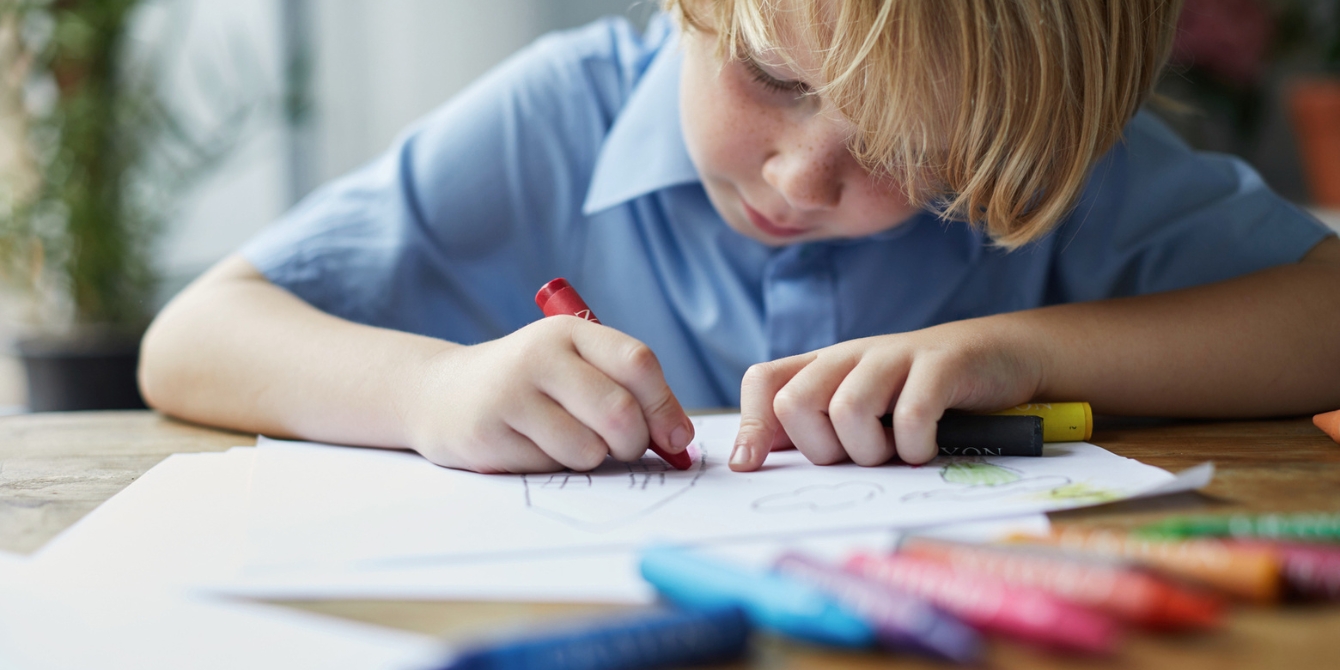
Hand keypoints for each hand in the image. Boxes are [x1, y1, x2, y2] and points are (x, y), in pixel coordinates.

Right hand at [401, 316, 693, 472]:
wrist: (441, 393)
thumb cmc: (528, 386)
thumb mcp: (573, 368)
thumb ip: (625, 391)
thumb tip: (679, 439)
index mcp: (569, 332)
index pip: (637, 363)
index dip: (666, 406)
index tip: (676, 438)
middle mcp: (540, 355)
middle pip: (619, 411)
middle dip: (633, 443)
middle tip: (622, 449)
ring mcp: (510, 393)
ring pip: (588, 449)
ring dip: (590, 460)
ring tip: (565, 442)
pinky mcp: (488, 433)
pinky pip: (550, 468)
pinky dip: (554, 467)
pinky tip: (530, 447)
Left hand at [729, 317, 1045, 470]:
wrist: (1001, 356)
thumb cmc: (921, 395)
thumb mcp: (863, 410)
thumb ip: (812, 429)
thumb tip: (750, 460)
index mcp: (824, 367)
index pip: (763, 382)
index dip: (751, 426)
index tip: (752, 465)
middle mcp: (851, 356)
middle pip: (795, 403)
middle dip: (820, 449)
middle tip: (858, 455)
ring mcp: (895, 355)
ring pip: (847, 410)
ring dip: (870, 450)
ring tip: (895, 451)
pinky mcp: (942, 364)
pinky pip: (911, 414)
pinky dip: (915, 446)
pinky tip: (925, 449)